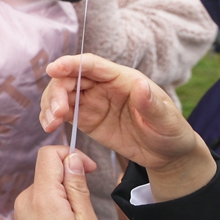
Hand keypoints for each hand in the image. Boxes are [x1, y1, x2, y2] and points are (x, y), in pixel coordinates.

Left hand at [16, 146, 105, 219]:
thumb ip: (78, 188)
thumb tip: (72, 158)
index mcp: (42, 198)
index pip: (49, 154)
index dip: (71, 154)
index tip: (89, 169)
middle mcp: (26, 201)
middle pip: (48, 170)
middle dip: (70, 179)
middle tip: (87, 205)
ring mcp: (22, 212)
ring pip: (46, 186)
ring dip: (65, 195)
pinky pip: (41, 201)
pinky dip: (57, 206)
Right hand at [40, 55, 214, 201]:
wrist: (167, 155)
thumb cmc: (171, 132)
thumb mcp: (166, 119)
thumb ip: (151, 104)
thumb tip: (140, 84)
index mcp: (122, 78)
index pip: (91, 65)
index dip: (71, 64)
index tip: (53, 69)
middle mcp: (103, 86)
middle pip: (71, 78)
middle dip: (57, 91)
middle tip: (56, 113)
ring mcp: (92, 101)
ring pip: (62, 94)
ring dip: (50, 104)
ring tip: (50, 123)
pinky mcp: (86, 119)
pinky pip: (63, 112)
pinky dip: (51, 116)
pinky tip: (48, 126)